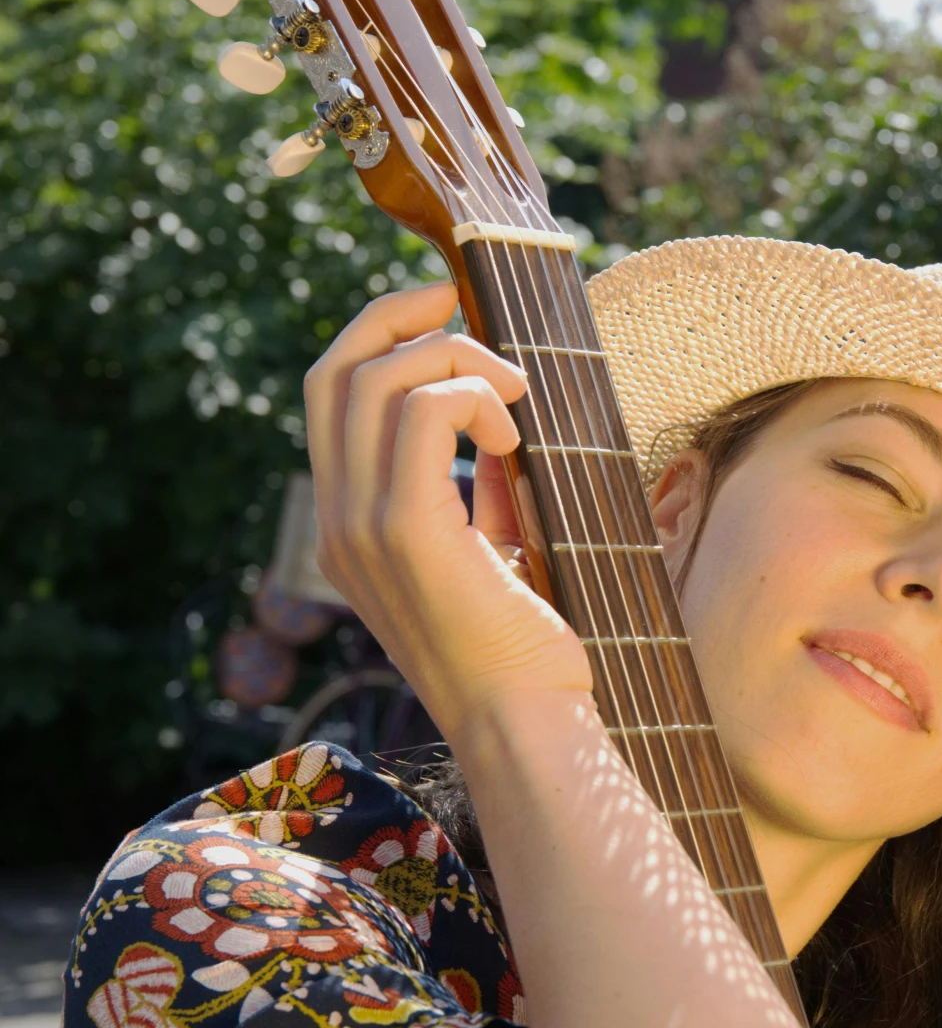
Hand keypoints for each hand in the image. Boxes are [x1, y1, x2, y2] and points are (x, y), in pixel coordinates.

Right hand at [303, 282, 592, 737]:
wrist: (526, 724)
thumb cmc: (527, 647)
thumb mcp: (495, 545)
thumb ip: (483, 482)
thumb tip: (500, 411)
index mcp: (348, 524)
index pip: (329, 395)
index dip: (380, 334)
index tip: (446, 311)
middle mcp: (338, 522)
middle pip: (334, 370)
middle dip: (400, 315)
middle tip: (466, 303)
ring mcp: (361, 527)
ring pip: (378, 378)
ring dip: (458, 360)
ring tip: (516, 399)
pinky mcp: (405, 532)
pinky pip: (423, 411)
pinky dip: (474, 396)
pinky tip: (514, 434)